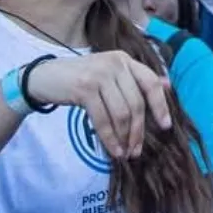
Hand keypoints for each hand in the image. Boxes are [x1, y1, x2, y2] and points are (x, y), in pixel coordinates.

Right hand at [23, 52, 172, 158]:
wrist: (44, 77)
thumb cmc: (81, 79)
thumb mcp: (110, 74)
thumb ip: (136, 79)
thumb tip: (168, 85)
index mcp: (125, 60)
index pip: (151, 83)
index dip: (161, 105)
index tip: (166, 126)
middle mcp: (115, 64)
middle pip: (136, 103)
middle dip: (138, 131)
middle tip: (136, 150)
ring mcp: (99, 74)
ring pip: (121, 113)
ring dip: (125, 137)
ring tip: (125, 152)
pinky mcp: (84, 88)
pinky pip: (103, 119)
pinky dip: (109, 138)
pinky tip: (113, 149)